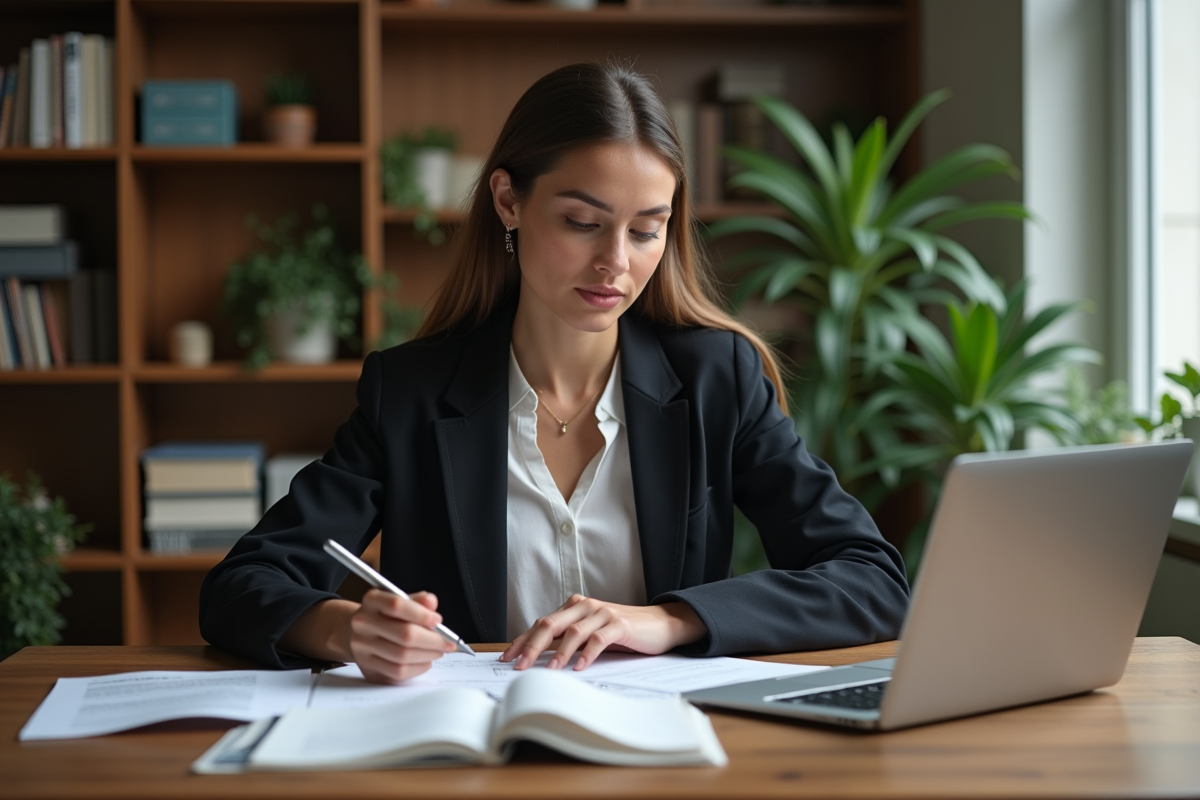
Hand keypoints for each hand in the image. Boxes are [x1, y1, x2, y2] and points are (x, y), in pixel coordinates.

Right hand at [349, 589, 456, 683]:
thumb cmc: (386, 616)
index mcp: (372, 601)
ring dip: (428, 655)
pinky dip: (418, 668)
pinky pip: (398, 672)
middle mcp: (363, 623)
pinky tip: (426, 661)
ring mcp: (362, 648)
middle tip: (448, 642)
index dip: (421, 614)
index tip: (438, 620)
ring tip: (439, 651)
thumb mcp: (400, 602)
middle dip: (433, 640)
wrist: (358, 633)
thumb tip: (431, 602)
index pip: (397, 605)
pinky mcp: (368, 668)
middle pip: (404, 634)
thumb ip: (417, 601)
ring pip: (403, 656)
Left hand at [498, 595, 704, 671]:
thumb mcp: (591, 634)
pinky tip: (579, 667)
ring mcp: (602, 613)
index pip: (541, 624)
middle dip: (531, 646)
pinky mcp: (619, 624)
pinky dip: (587, 654)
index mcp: (574, 608)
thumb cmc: (623, 632)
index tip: (506, 658)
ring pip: (573, 632)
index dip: (522, 641)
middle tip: (519, 666)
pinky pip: (598, 639)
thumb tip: (537, 659)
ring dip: (558, 653)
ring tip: (549, 671)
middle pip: (550, 624)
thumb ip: (568, 640)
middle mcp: (584, 606)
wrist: (660, 624)